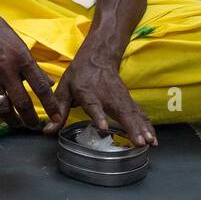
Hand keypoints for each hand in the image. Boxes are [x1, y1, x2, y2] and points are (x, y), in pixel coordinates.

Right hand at [0, 4, 63, 129]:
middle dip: (31, 120)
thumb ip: (33, 67)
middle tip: (34, 126)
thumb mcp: (20, 45)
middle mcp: (5, 70)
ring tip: (17, 123)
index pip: (41, 87)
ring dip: (12, 120)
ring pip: (3, 109)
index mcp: (21, 58)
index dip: (51, 106)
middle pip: (22, 103)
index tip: (57, 118)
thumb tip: (49, 84)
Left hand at [42, 51, 156, 146]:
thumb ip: (58, 110)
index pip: (93, 105)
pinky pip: (139, 115)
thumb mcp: (64, 89)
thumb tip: (47, 130)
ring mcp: (120, 98)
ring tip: (149, 143)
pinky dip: (147, 126)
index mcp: (88, 92)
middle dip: (131, 127)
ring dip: (143, 128)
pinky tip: (153, 139)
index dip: (98, 116)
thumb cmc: (79, 75)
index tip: (104, 127)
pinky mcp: (128, 101)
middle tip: (139, 142)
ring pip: (134, 114)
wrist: (99, 56)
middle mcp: (107, 96)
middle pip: (121, 111)